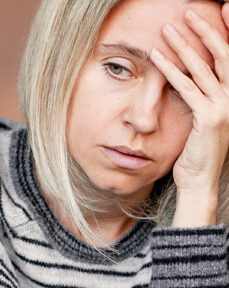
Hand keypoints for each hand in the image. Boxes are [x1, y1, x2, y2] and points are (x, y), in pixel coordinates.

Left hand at [150, 5, 228, 226]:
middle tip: (186, 12)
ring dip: (184, 45)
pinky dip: (171, 71)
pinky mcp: (209, 118)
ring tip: (167, 29)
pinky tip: (157, 57)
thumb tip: (185, 76)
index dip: (226, 33)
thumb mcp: (203, 118)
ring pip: (203, 68)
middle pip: (222, 55)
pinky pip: (187, 88)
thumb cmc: (198, 150)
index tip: (219, 11)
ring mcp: (224, 108)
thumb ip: (200, 96)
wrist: (199, 178)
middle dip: (204, 31)